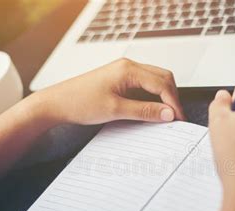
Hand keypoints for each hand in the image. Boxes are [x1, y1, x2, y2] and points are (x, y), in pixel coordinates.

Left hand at [33, 58, 185, 124]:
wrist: (56, 103)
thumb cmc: (80, 103)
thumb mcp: (115, 110)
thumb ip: (144, 111)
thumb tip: (168, 114)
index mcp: (128, 69)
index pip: (162, 83)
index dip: (173, 102)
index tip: (178, 120)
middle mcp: (128, 66)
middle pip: (162, 78)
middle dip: (172, 97)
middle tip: (175, 119)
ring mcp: (124, 72)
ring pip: (154, 81)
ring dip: (163, 97)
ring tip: (165, 117)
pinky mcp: (120, 80)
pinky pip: (143, 86)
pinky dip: (152, 98)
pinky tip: (152, 111)